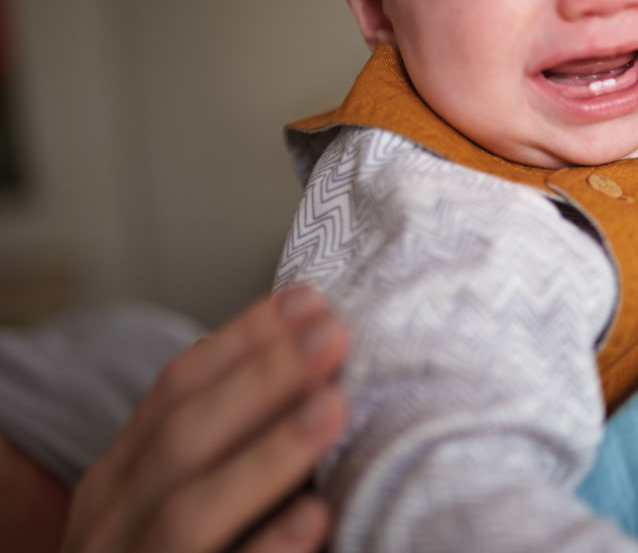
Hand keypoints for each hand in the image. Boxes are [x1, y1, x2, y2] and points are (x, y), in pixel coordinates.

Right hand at [60, 287, 349, 552]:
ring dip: (265, 455)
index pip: (173, 391)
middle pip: (180, 439)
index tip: (309, 300)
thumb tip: (301, 342)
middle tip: (333, 335)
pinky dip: (266, 552)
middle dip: (259, 380)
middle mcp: (112, 525)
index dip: (242, 341)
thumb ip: (224, 435)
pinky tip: (317, 518)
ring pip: (189, 513)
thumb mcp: (174, 492)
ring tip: (333, 408)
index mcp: (118, 479)